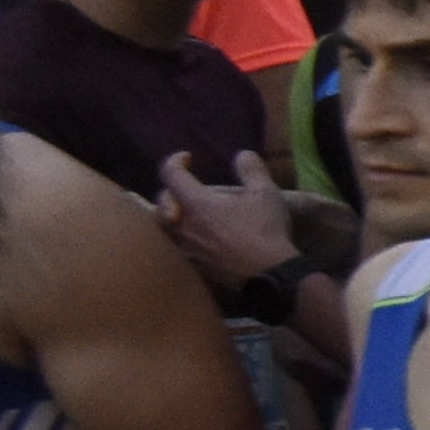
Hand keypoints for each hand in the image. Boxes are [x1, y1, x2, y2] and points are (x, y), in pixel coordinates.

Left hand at [155, 152, 300, 287]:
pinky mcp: (192, 268)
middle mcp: (182, 225)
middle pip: (161, 202)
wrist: (268, 274)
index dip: (176, 161)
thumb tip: (242, 155)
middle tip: (185, 190)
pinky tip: (194, 242)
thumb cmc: (265, 230)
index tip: (187, 158)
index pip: (171, 174)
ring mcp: (185, 249)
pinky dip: (180, 240)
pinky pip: (176, 249)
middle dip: (171, 191)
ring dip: (171, 218)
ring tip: (184, 216)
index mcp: (196, 203)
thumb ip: (251, 169)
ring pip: (164, 228)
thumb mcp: (265, 192)